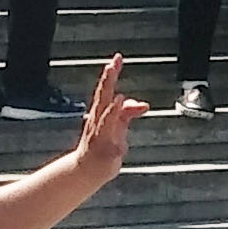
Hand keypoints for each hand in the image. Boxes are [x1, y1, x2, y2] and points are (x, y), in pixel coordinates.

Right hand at [66, 57, 145, 184]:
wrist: (85, 170)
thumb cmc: (101, 145)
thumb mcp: (116, 126)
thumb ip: (128, 113)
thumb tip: (142, 103)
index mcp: (100, 114)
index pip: (106, 90)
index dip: (111, 74)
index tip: (117, 58)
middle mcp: (97, 123)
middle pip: (102, 98)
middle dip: (107, 82)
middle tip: (112, 65)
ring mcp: (100, 138)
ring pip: (104, 122)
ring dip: (111, 110)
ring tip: (119, 98)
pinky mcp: (105, 154)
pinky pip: (111, 149)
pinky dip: (115, 144)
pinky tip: (120, 144)